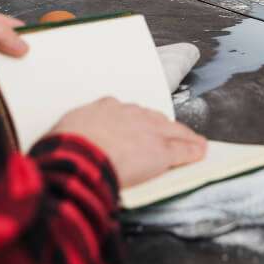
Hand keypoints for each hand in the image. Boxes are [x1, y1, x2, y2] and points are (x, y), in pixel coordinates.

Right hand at [51, 97, 207, 187]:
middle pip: (153, 118)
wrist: (77, 156)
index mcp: (105, 108)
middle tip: (167, 135)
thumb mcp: (64, 131)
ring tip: (191, 142)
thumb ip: (74, 132)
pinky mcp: (160, 151)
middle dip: (160, 127)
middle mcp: (129, 114)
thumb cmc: (64, 146)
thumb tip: (67, 140)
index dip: (134, 123)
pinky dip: (192, 151)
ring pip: (171, 131)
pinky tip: (200, 152)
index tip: (135, 129)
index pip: (126, 113)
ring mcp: (147, 131)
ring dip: (181, 136)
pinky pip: (182, 150)